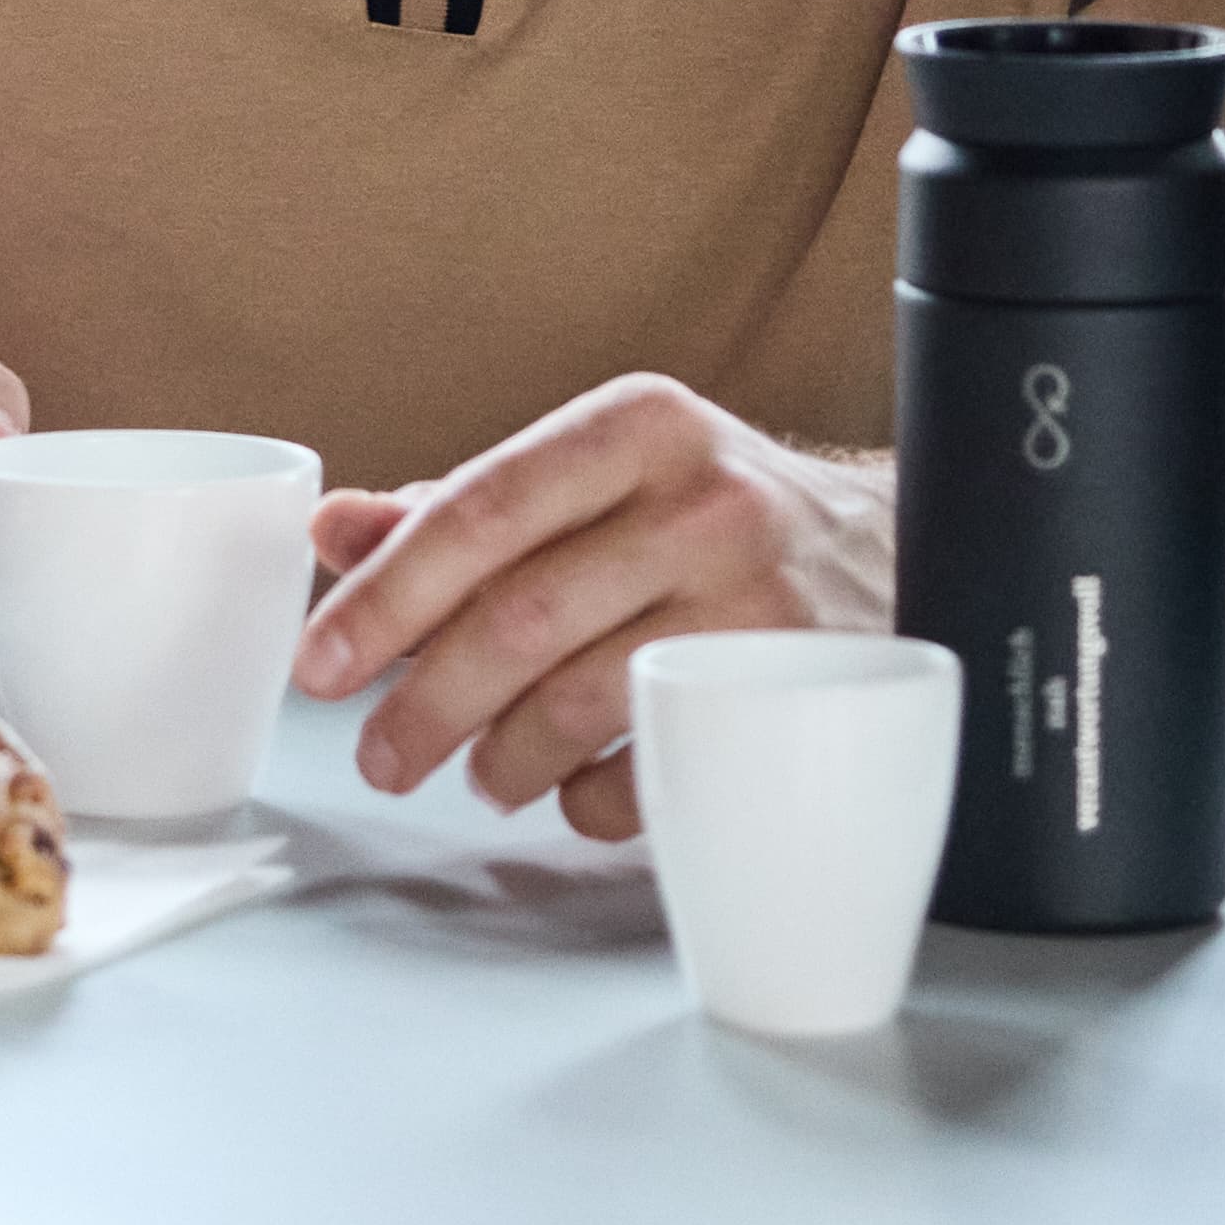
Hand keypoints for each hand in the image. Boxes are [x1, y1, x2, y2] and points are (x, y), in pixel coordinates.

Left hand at [293, 375, 887, 834]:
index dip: (386, 596)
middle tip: (379, 757)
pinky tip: (577, 788)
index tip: (320, 664)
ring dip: (502, 760)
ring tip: (483, 776)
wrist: (904, 549)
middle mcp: (705, 500)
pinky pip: (656, 769)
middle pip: (522, 618)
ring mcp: (758, 599)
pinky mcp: (792, 693)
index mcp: (638, 426)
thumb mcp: (602, 479)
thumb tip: (333, 533)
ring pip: (582, 702)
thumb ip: (467, 507)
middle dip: (426, 703)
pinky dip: (592, 798)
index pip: (482, 508)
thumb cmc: (714, 519)